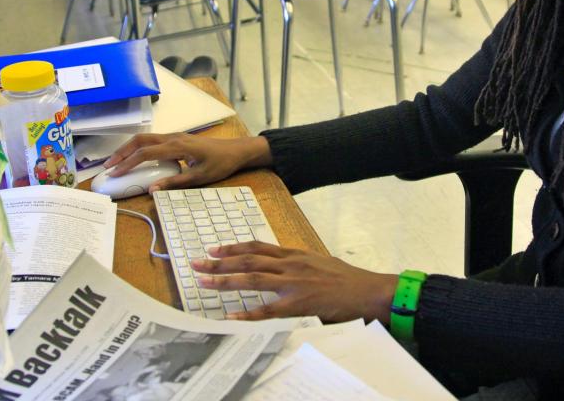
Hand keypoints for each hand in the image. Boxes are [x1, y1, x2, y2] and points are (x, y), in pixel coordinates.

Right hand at [103, 133, 271, 190]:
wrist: (237, 150)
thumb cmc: (221, 164)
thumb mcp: (199, 177)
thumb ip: (175, 183)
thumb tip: (151, 190)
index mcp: (177, 146)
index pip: (145, 153)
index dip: (127, 163)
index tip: (114, 173)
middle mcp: (173, 138)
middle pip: (140, 140)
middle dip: (122, 152)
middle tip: (108, 166)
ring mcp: (175, 136)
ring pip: (145, 138)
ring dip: (129, 148)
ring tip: (116, 162)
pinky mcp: (177, 139)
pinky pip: (153, 140)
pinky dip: (139, 147)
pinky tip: (135, 158)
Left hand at [190, 241, 398, 323]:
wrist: (367, 290)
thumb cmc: (346, 278)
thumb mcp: (318, 262)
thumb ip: (297, 263)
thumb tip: (281, 265)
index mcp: (294, 254)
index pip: (257, 246)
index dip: (233, 247)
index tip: (214, 249)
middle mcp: (290, 264)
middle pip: (248, 259)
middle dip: (219, 262)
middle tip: (196, 263)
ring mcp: (293, 283)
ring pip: (252, 278)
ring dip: (226, 280)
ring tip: (205, 282)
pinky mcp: (299, 304)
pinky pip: (268, 310)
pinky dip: (248, 313)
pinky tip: (232, 316)